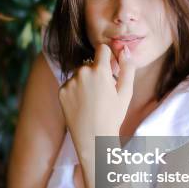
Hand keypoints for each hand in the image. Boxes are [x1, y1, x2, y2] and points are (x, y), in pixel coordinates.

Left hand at [58, 43, 135, 160]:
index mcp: (99, 70)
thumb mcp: (126, 92)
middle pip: (90, 63)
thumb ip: (127, 67)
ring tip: (92, 100)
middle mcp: (82, 72)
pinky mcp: (61, 91)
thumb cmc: (113, 116)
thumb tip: (124, 49)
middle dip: (96, 72)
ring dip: (85, 81)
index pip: (102, 49)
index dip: (107, 57)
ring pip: (80, 74)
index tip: (110, 68)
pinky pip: (70, 84)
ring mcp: (70, 82)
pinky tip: (82, 104)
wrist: (93, 138)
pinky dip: (76, 91)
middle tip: (102, 92)